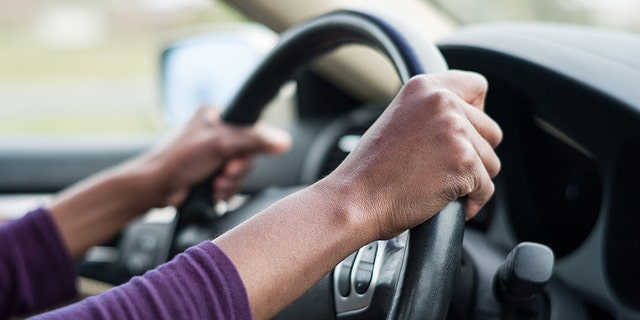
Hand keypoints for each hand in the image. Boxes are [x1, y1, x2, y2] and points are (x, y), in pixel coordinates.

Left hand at [141, 105, 291, 207]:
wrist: (155, 188)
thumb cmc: (178, 160)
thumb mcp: (221, 145)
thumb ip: (254, 141)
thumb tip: (284, 141)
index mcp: (216, 116)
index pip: (251, 129)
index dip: (251, 148)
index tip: (238, 158)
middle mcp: (215, 133)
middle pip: (248, 154)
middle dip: (237, 169)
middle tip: (224, 173)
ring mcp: (213, 155)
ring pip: (240, 172)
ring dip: (230, 183)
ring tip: (215, 184)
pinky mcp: (210, 174)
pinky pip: (231, 184)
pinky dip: (224, 190)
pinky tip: (212, 191)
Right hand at [324, 70, 501, 238]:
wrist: (355, 199)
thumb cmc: (370, 171)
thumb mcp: (399, 120)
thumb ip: (432, 113)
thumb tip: (466, 122)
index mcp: (424, 87)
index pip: (477, 86)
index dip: (475, 113)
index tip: (463, 133)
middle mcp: (442, 102)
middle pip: (490, 129)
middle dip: (474, 153)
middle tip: (441, 168)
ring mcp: (455, 130)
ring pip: (491, 161)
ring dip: (472, 179)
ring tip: (437, 185)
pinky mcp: (464, 161)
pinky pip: (486, 188)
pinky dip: (471, 202)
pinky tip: (442, 202)